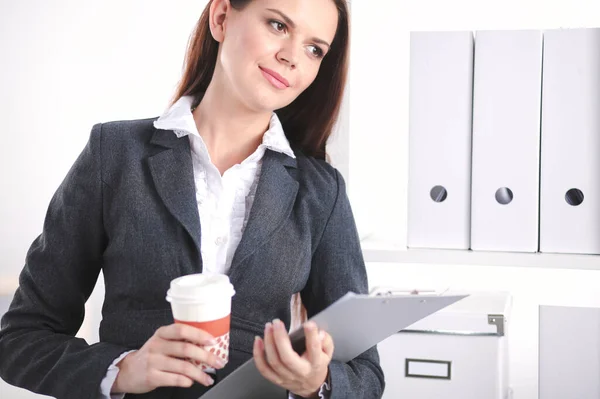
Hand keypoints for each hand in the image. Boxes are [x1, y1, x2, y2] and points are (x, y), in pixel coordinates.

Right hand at [111, 323, 226, 393]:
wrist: (127, 371)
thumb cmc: (151, 355)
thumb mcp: (162, 342)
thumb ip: (180, 342)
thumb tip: (207, 347)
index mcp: (162, 333)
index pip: (182, 330)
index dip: (199, 335)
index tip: (213, 342)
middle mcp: (157, 345)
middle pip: (186, 349)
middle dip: (206, 357)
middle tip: (218, 362)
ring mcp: (153, 361)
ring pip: (183, 366)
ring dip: (200, 374)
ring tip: (208, 378)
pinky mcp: (151, 376)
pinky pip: (175, 379)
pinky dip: (187, 381)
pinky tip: (191, 382)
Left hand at [253, 319, 333, 397]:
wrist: (311, 386)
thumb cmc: (317, 364)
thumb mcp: (327, 352)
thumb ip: (326, 341)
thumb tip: (320, 333)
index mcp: (315, 363)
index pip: (314, 349)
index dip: (311, 336)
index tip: (308, 324)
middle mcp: (300, 371)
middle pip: (287, 358)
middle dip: (280, 338)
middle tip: (277, 323)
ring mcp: (286, 376)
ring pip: (274, 361)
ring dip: (268, 342)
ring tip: (268, 327)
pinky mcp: (276, 379)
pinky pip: (264, 369)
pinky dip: (258, 355)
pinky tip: (258, 340)